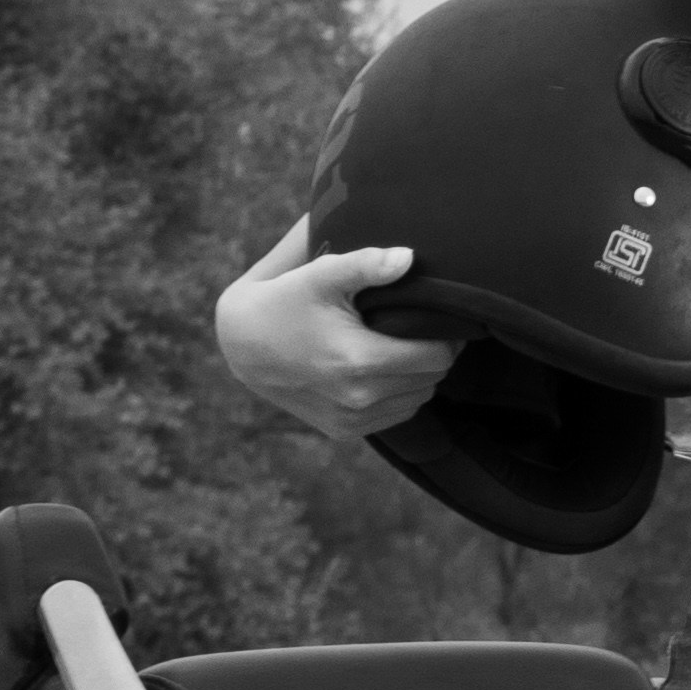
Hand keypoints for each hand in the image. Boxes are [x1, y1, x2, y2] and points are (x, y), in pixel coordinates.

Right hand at [213, 225, 449, 440]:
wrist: (242, 345)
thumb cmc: (286, 301)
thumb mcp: (322, 274)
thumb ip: (366, 265)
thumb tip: (408, 258)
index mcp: (359, 362)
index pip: (438, 358)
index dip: (448, 337)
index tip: (440, 318)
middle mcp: (358, 399)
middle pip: (432, 380)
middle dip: (434, 354)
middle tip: (422, 327)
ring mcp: (350, 421)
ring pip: (418, 400)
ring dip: (419, 376)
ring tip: (402, 346)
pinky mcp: (343, 432)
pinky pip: (395, 416)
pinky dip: (400, 395)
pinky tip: (384, 369)